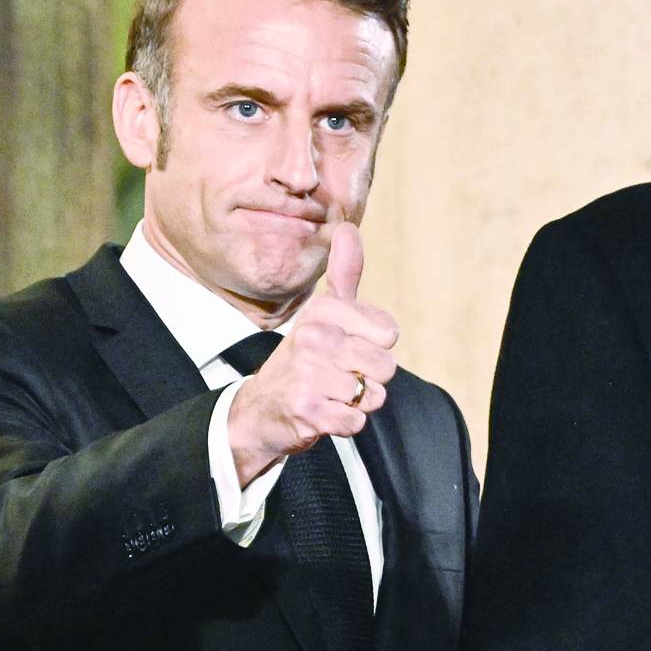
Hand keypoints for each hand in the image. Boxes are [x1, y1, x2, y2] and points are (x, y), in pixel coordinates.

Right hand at [228, 222, 399, 484]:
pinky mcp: (308, 411)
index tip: (348, 346)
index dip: (375, 346)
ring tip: (331, 394)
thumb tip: (348, 227)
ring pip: (373, 395)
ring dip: (357, 402)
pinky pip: (357, 421)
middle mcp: (313, 339)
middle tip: (338, 376)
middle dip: (369, 378)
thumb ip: (343, 273)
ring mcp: (309, 375)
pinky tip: (324, 413)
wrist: (262, 408)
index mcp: (323, 312)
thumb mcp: (322, 313)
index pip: (388, 333)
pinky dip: (345, 423)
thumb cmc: (303, 357)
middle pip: (385, 367)